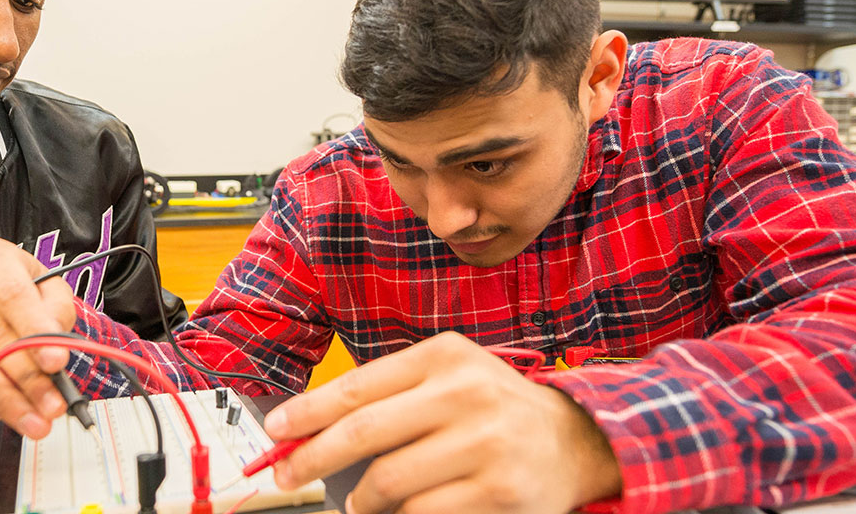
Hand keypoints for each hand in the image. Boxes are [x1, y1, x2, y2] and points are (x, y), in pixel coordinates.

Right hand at [0, 237, 78, 438]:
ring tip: (31, 419)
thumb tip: (55, 352)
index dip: (36, 332)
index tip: (57, 363)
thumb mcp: (51, 294)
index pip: (12, 294)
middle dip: (26, 378)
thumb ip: (58, 317)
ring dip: (2, 399)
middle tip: (51, 405)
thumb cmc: (24, 297)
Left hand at [263, 332, 622, 513]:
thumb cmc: (497, 410)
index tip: (276, 433)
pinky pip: (422, 513)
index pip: (358, 388)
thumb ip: (387, 398)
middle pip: (363, 435)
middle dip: (313, 460)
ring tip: (361, 503)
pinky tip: (401, 513)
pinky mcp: (499, 492)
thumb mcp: (449, 380)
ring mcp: (485, 445)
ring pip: (389, 482)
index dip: (307, 414)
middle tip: (288, 476)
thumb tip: (308, 432)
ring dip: (362, 500)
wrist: (579, 441)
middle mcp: (467, 394)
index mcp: (446, 358)